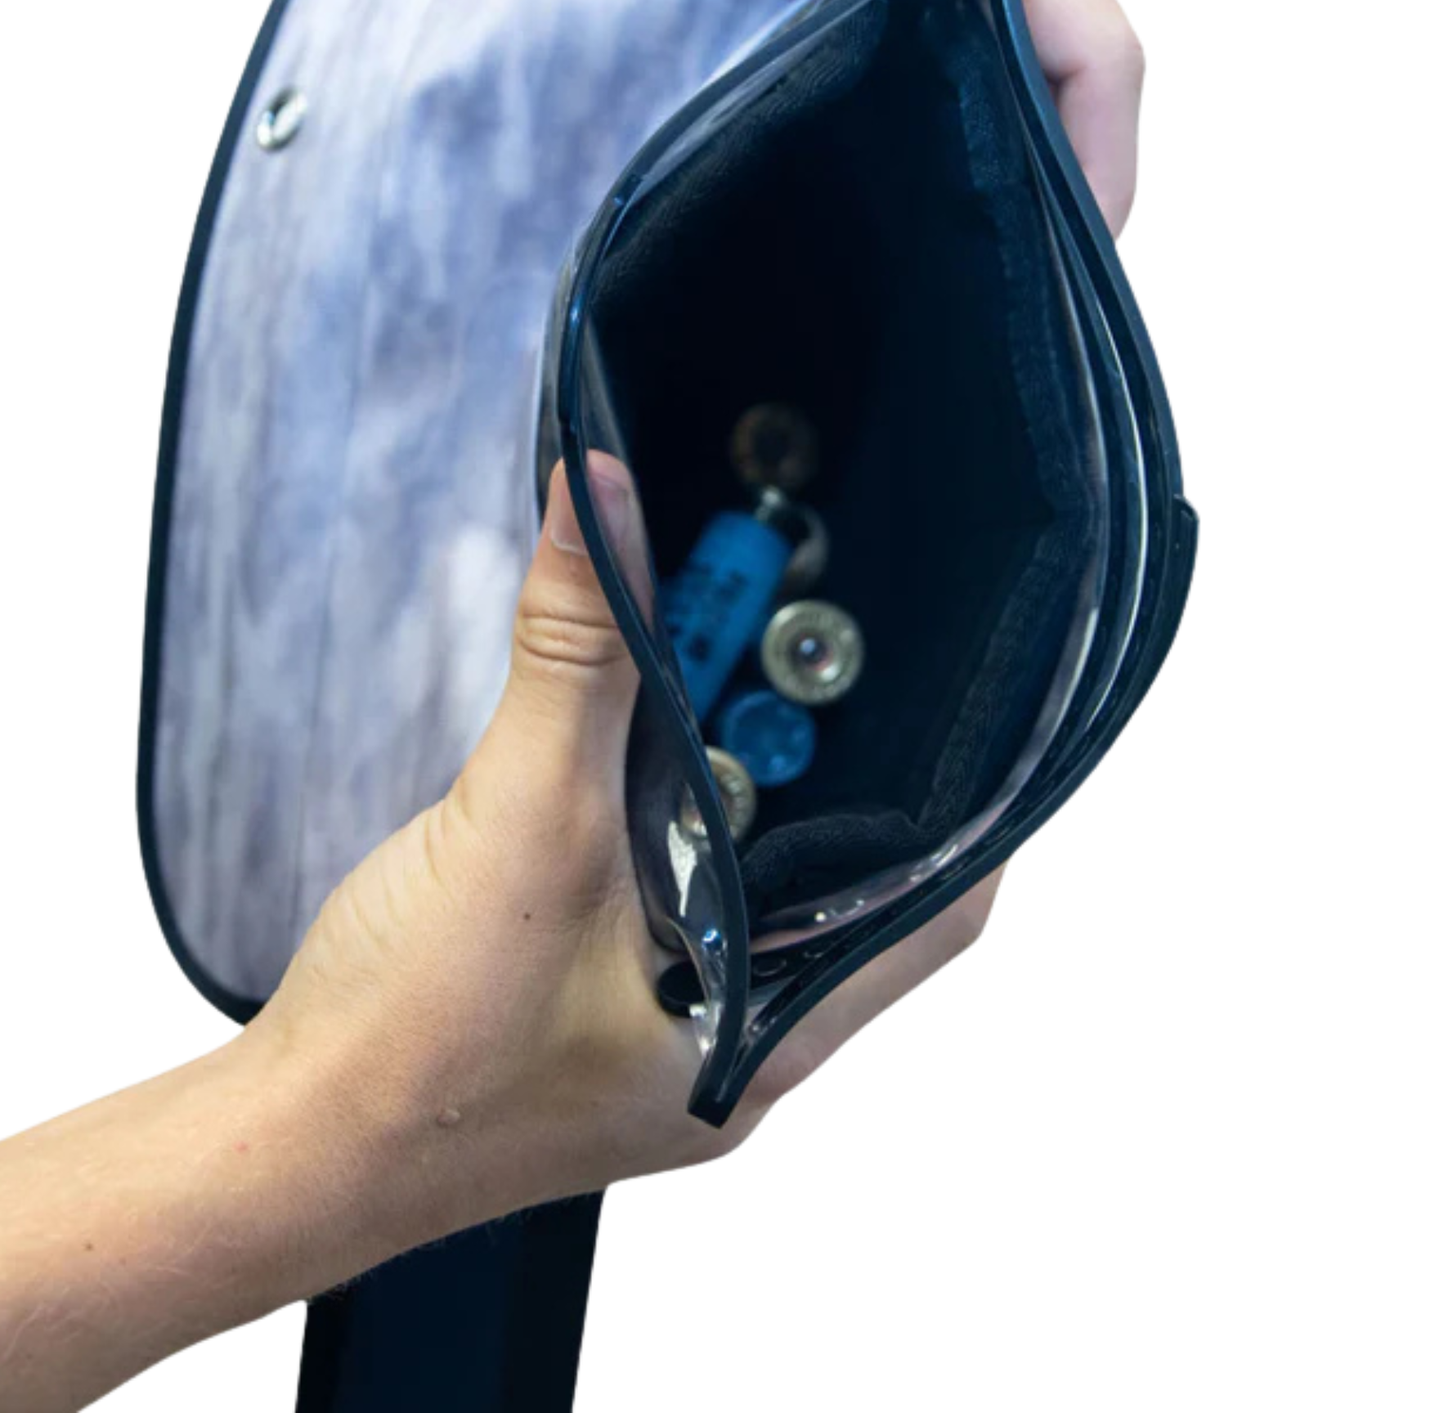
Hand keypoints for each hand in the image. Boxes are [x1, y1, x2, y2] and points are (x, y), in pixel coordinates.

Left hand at [0, 0, 1143, 228]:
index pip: (1096, 43)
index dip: (1099, 165)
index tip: (1064, 275)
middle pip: (1074, 73)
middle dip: (1061, 189)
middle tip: (1006, 311)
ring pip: (1023, 70)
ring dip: (1013, 167)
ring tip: (963, 277)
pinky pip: (961, 54)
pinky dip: (960, 130)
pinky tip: (909, 198)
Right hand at [245, 458, 997, 1235]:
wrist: (280, 1147)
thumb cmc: (409, 1052)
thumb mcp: (519, 822)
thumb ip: (577, 657)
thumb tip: (603, 499)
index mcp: (759, 1041)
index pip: (935, 916)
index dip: (972, 810)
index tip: (973, 699)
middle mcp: (733, 1045)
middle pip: (843, 881)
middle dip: (842, 764)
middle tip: (833, 647)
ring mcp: (665, 1031)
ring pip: (755, 882)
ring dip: (750, 781)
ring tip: (751, 667)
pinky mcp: (600, 1005)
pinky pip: (680, 890)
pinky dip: (680, 810)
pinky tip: (655, 737)